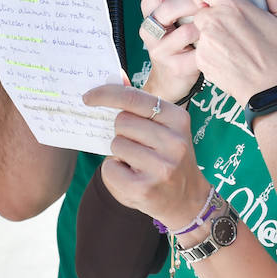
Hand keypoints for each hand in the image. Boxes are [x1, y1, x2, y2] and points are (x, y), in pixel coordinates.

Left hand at [82, 84, 209, 229]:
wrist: (188, 200)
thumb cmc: (170, 158)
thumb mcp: (165, 128)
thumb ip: (140, 104)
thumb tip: (117, 76)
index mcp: (178, 119)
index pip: (134, 98)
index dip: (106, 95)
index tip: (88, 97)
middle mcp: (174, 141)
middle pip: (121, 122)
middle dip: (121, 132)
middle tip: (137, 146)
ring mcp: (161, 167)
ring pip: (115, 145)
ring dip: (119, 154)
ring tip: (138, 164)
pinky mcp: (145, 188)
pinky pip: (109, 169)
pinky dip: (114, 173)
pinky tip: (133, 178)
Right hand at [138, 0, 212, 99]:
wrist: (175, 77)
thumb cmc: (183, 35)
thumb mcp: (182, 4)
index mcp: (152, 3)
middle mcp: (150, 23)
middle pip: (165, 4)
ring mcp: (157, 45)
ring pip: (179, 29)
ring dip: (200, 22)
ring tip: (216, 21)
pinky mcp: (170, 65)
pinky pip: (191, 52)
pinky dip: (207, 45)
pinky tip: (220, 42)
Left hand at [188, 0, 276, 105]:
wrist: (272, 93)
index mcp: (233, 6)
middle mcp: (213, 22)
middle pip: (199, 8)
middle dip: (210, 12)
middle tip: (229, 22)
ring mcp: (205, 43)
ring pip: (199, 29)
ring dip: (210, 32)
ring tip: (233, 43)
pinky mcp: (202, 61)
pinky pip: (200, 48)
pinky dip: (210, 51)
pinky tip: (230, 58)